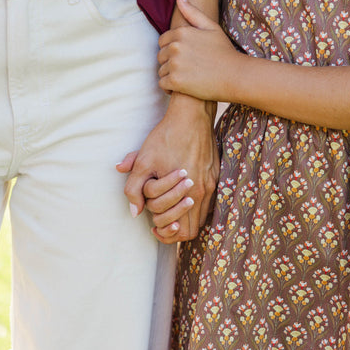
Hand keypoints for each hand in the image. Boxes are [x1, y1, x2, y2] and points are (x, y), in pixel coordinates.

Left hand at [116, 94, 218, 242]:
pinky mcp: (215, 174)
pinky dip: (194, 205)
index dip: (167, 234)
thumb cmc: (166, 137)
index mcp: (189, 192)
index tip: (154, 227)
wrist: (191, 114)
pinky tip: (180, 195)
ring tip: (169, 209)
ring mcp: (212, 182)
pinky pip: (207, 201)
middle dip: (175, 228)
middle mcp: (205, 190)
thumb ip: (134, 189)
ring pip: (201, 216)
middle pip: (194, 229)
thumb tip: (134, 212)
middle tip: (159, 220)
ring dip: (185, 217)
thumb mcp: (143, 162)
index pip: (183, 231)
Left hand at [158, 0, 240, 100]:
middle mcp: (175, 46)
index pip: (162, 41)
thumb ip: (193, 12)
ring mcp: (175, 64)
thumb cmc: (225, 52)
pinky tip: (183, 88)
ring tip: (188, 79)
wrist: (236, 76)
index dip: (172, 50)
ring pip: (161, 71)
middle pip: (161, 56)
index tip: (186, 57)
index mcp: (181, 32)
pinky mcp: (175, 81)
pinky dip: (170, 88)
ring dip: (171, 76)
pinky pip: (163, 84)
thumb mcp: (212, 28)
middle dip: (171, 63)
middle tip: (188, 69)